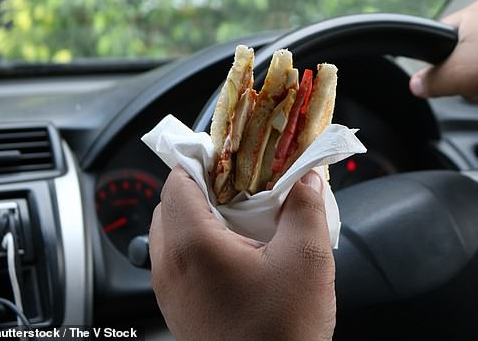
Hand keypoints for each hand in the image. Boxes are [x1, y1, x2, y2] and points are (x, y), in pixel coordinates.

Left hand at [149, 166, 335, 340]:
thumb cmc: (281, 332)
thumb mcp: (306, 260)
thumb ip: (306, 207)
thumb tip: (308, 178)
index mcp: (191, 244)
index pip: (176, 179)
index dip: (203, 158)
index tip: (232, 154)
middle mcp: (169, 265)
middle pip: (171, 202)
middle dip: (204, 184)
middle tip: (243, 183)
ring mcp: (169, 289)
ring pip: (171, 231)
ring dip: (200, 213)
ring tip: (242, 215)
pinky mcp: (178, 308)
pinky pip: (178, 258)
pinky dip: (199, 242)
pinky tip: (237, 250)